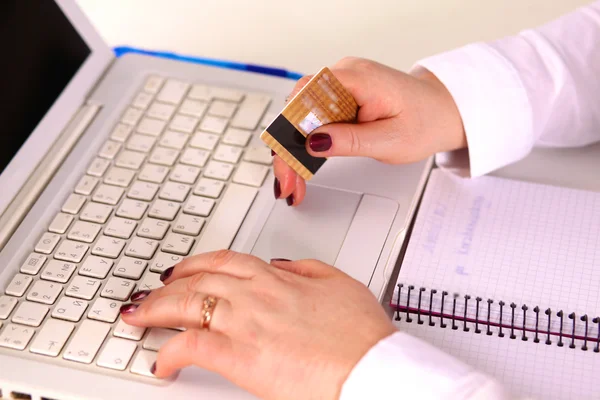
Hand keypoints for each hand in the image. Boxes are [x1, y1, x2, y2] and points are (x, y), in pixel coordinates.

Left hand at [120, 251, 396, 399]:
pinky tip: (162, 364)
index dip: (196, 264)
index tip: (182, 270)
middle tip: (149, 295)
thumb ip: (306, 269)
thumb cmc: (360, 335)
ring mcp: (244, 323)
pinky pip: (191, 347)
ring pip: (185, 305)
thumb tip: (283, 264)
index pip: (224, 261)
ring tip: (139, 317)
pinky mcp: (239, 356)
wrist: (368, 368)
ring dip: (155, 310)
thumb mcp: (338, 283)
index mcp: (277, 278)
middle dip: (166, 286)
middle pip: (196, 280)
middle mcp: (254, 295)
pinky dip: (169, 354)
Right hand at [274, 56, 465, 205]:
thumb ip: (351, 141)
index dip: (289, 130)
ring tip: (295, 181)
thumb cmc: (425, 121)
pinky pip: (313, 116)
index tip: (285, 159)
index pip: (306, 97)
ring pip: (302, 114)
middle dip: (287, 148)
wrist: (443, 111)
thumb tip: (314, 141)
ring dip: (294, 148)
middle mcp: (344, 74)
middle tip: (288, 183)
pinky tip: (303, 163)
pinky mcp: (340, 95)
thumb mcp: (391, 141)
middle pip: (297, 108)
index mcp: (357, 78)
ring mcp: (341, 83)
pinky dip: (307, 141)